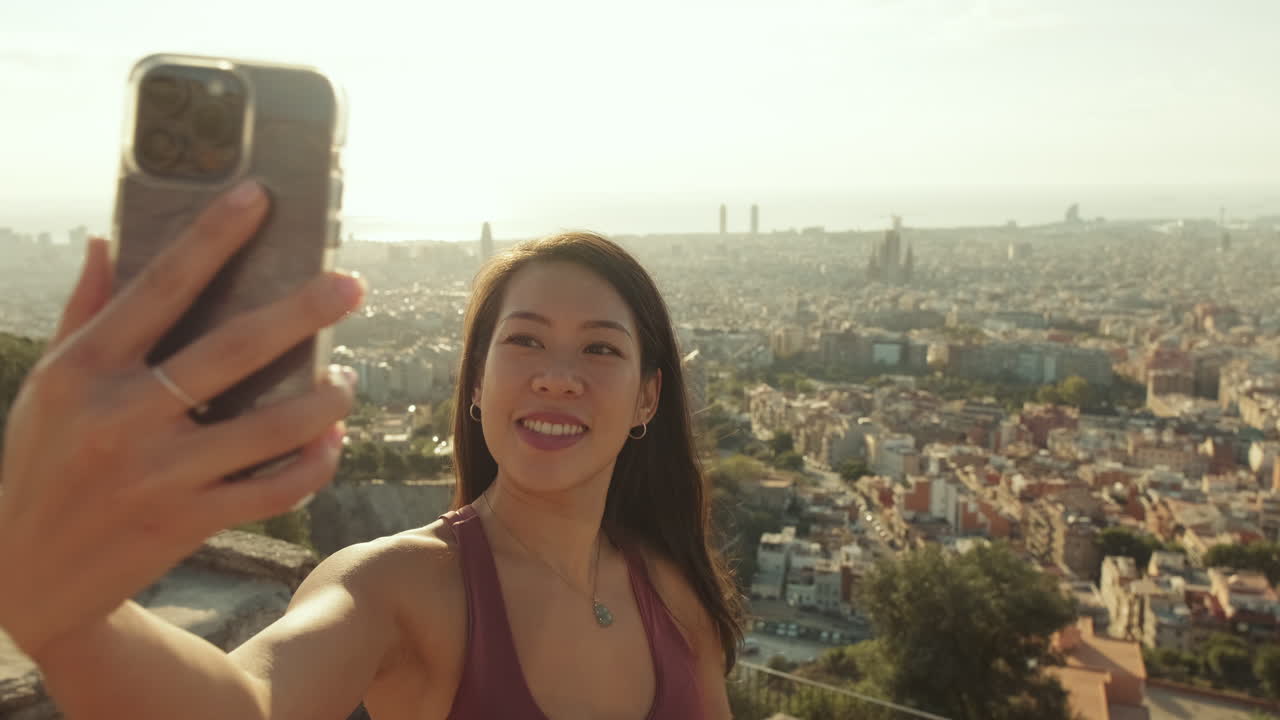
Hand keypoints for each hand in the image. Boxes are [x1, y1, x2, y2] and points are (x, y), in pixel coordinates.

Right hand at [0, 180, 364, 660]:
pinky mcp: (188, 522)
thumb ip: (85, 312)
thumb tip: (111, 240)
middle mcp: (122, 418)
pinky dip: (315, 464)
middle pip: (234, 350)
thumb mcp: (49, 386)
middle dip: (303, 312)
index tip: (260, 197)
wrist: (24, 579)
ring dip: (327, 400)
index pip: (160, 285)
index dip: (212, 236)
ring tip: (349, 379)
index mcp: (86, 370)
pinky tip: (331, 441)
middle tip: (352, 286)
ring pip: (272, 427)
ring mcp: (159, 475)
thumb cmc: (41, 463)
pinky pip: (274, 489)